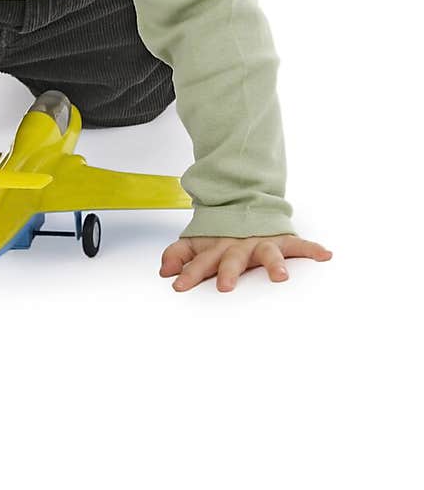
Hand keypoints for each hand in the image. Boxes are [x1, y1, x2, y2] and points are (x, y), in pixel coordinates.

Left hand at [160, 234, 332, 291]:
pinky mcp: (282, 239)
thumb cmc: (220, 234)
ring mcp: (262, 242)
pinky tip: (325, 256)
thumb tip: (164, 271)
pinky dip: (312, 250)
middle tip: (224, 286)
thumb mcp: (196, 242)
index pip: (200, 262)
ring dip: (274, 264)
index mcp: (217, 248)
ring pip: (268, 253)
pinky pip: (300, 245)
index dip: (189, 273)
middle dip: (228, 272)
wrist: (244, 203)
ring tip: (280, 277)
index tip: (179, 286)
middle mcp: (239, 245)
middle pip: (233, 259)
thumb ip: (178, 255)